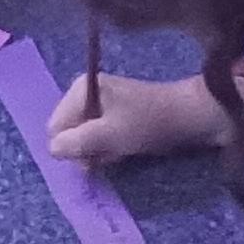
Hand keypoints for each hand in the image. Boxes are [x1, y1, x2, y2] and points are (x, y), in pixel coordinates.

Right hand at [48, 69, 228, 166]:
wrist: (192, 117)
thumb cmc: (150, 123)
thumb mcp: (110, 135)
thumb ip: (77, 143)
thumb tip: (51, 150)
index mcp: (82, 89)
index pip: (55, 127)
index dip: (71, 146)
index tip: (94, 154)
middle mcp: (87, 93)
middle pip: (68, 133)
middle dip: (85, 150)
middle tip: (109, 154)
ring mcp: (101, 105)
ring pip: (83, 140)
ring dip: (99, 152)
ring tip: (120, 151)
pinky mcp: (115, 117)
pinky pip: (98, 139)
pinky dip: (108, 149)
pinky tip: (124, 150)